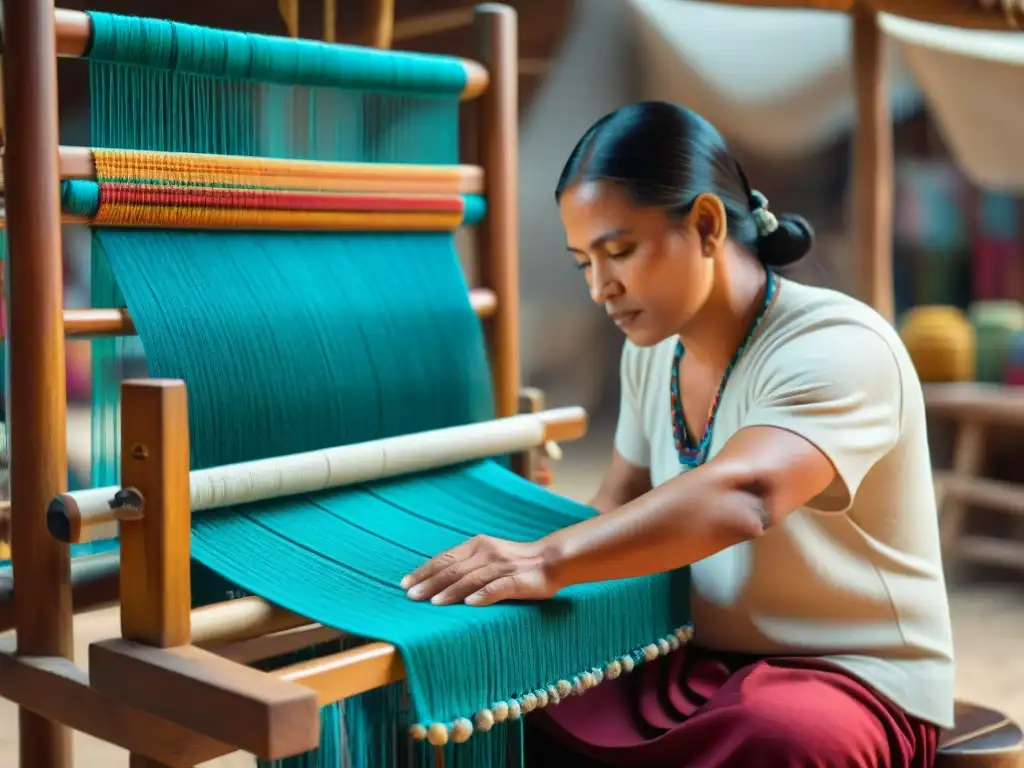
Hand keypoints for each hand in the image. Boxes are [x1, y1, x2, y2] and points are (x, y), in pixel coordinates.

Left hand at [400, 535, 559, 606]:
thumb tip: (433, 579)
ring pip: (472, 578)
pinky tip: (471, 604)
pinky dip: (484, 595)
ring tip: (434, 603)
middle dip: (430, 583)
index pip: (444, 558)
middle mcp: (487, 552)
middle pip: (454, 569)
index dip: (424, 571)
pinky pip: (499, 587)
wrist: (551, 560)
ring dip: (452, 591)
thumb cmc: (514, 562)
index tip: (405, 584)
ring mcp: (503, 566)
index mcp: (477, 544)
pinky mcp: (519, 580)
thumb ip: (465, 564)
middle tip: (411, 597)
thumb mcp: (487, 556)